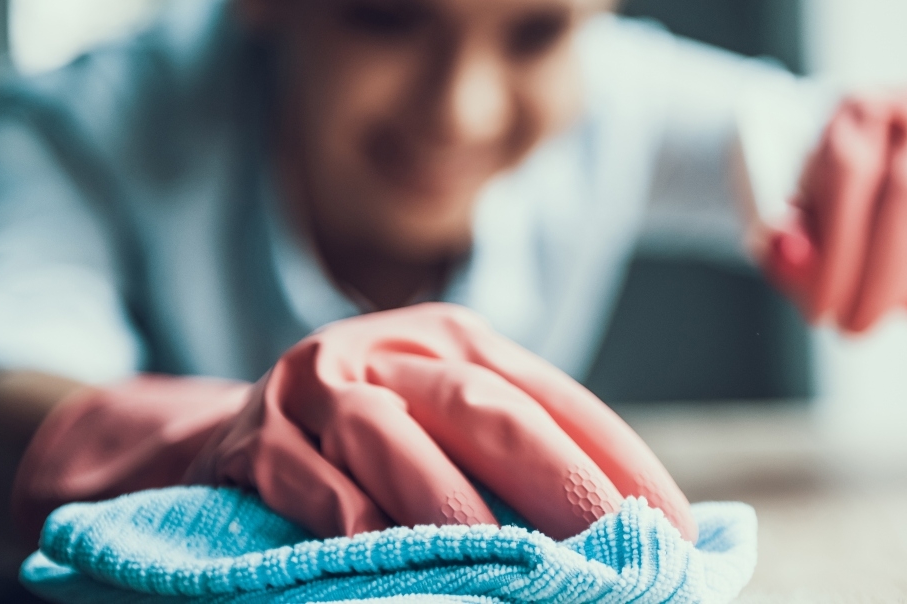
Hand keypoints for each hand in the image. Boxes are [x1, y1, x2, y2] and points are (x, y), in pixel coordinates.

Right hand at [13, 303, 694, 541]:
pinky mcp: (254, 436)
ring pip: (390, 435)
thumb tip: (630, 531)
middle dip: (559, 482)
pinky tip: (378, 553)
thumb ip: (516, 459)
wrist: (229, 434)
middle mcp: (391, 347)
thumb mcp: (443, 423)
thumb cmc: (367, 443)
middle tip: (619, 552)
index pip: (554, 396)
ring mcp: (316, 384)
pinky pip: (304, 478)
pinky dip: (345, 518)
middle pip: (484, 406)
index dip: (619, 460)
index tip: (678, 529)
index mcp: (457, 341)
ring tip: (512, 565)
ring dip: (452, 505)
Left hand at [789, 59, 906, 332]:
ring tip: (902, 273)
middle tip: (857, 328)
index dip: (836, 252)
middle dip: (882, 280)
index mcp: (859, 113)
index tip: (822, 311)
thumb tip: (791, 270)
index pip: (849, 176)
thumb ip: (800, 235)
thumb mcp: (821, 196)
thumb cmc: (866, 176)